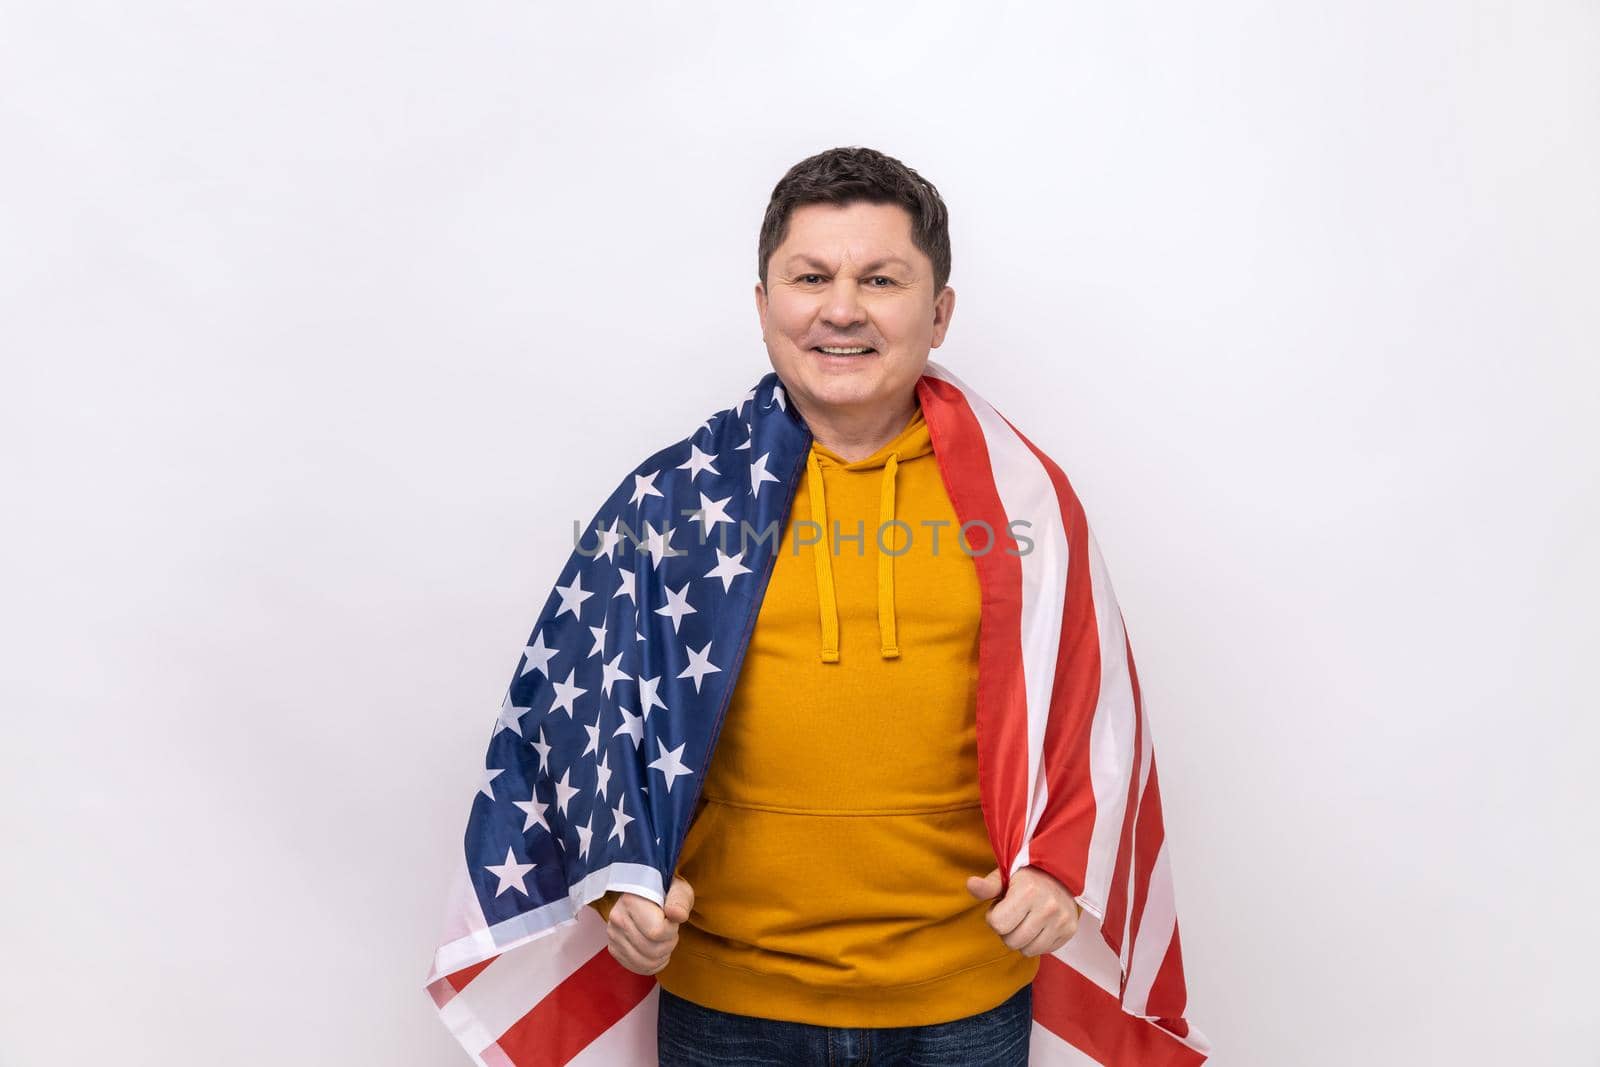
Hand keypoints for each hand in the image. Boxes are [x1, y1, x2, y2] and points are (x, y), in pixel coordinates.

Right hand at [603, 875, 694, 975]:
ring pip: (644, 962)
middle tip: (671, 932)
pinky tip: (657, 952)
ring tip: (664, 941)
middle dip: (669, 945)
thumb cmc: (666, 892)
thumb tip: (678, 915)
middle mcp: (617, 918)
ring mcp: (613, 935)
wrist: (648, 895)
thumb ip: (680, 901)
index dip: (672, 931)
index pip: (656, 932)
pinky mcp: (614, 948)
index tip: (673, 920)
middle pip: (651, 950)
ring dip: (662, 956)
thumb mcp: (679, 890)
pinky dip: (653, 965)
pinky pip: (636, 967)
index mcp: (631, 901)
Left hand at [966, 865, 1081, 957]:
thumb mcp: (1004, 876)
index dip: (994, 916)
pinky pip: (1043, 951)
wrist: (1059, 874)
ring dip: (1021, 939)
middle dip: (1007, 931)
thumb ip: (987, 886)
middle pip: (1011, 941)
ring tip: (1025, 921)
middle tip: (1013, 915)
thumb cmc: (1026, 877)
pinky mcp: (1070, 931)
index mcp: (1028, 891)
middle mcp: (1047, 907)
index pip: (998, 924)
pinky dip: (1036, 942)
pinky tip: (1038, 926)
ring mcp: (1061, 921)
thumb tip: (971, 884)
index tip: (1001, 906)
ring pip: (1027, 950)